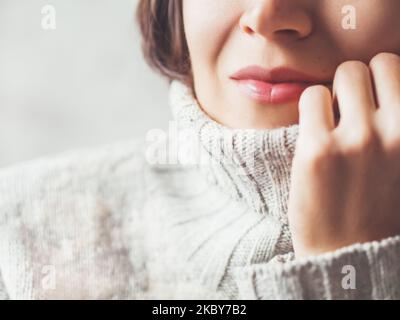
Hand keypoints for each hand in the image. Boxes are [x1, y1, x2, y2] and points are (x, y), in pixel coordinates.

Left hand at [288, 52, 399, 257]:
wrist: (350, 254)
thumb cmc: (380, 207)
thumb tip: (385, 88)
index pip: (397, 66)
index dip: (380, 80)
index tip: (370, 98)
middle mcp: (398, 130)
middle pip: (368, 66)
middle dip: (356, 83)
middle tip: (348, 108)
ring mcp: (357, 139)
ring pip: (342, 76)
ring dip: (333, 94)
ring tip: (332, 120)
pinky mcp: (318, 150)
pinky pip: (311, 97)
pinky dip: (312, 108)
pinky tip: (315, 132)